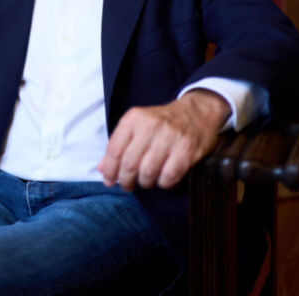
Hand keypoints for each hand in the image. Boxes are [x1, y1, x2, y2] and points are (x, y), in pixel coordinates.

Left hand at [97, 89, 229, 190]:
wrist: (196, 112)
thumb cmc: (162, 123)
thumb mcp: (137, 126)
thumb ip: (119, 146)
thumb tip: (102, 169)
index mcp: (134, 118)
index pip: (114, 150)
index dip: (109, 170)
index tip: (109, 181)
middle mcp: (150, 126)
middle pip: (129, 163)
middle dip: (125, 180)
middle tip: (128, 185)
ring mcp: (170, 137)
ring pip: (147, 172)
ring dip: (144, 182)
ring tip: (146, 181)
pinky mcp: (187, 149)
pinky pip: (168, 176)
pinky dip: (163, 183)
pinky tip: (162, 179)